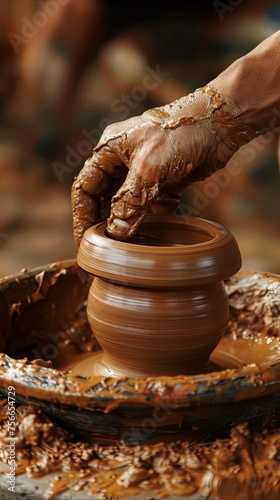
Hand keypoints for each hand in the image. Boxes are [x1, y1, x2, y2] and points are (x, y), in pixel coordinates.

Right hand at [72, 85, 254, 245]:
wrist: (218, 124)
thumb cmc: (180, 134)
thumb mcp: (149, 169)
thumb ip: (129, 201)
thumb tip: (116, 232)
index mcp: (109, 151)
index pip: (85, 188)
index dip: (83, 216)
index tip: (85, 242)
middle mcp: (121, 161)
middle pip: (104, 198)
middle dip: (108, 222)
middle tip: (109, 248)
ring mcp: (142, 170)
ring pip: (128, 203)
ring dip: (133, 219)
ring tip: (137, 237)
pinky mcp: (161, 179)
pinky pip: (149, 202)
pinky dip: (156, 211)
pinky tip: (170, 205)